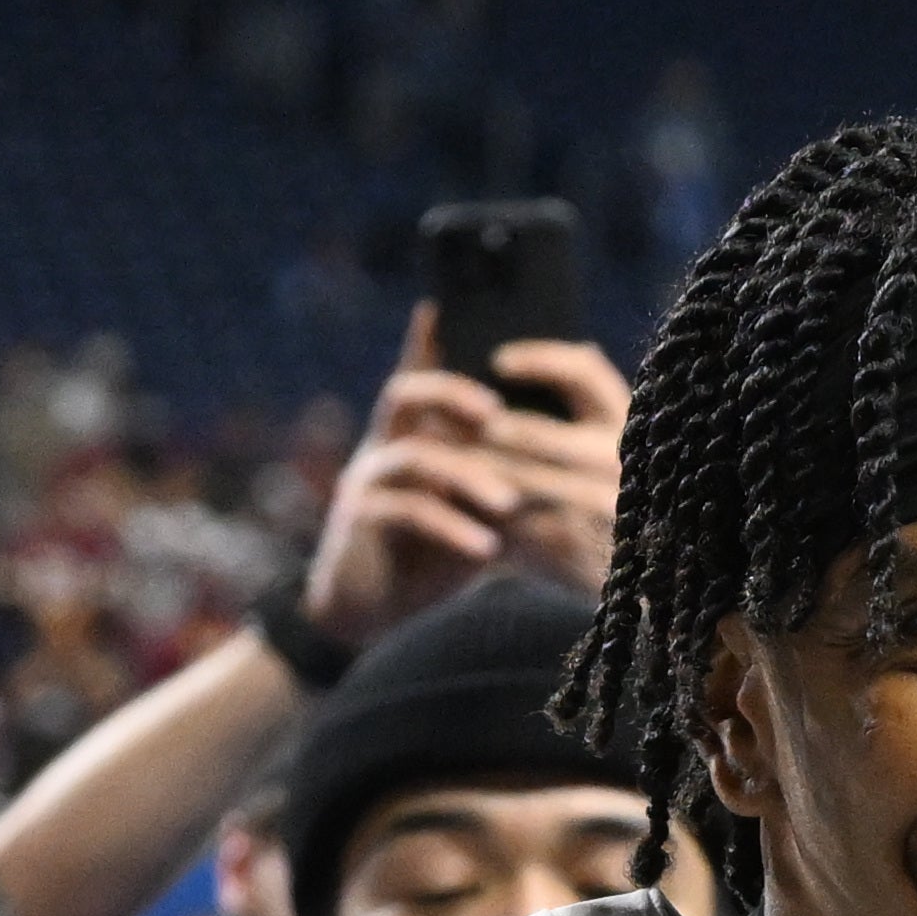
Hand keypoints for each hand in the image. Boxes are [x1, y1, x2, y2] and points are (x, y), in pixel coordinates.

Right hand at [298, 302, 628, 643]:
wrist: (373, 610)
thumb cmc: (433, 553)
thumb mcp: (471, 507)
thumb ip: (496, 471)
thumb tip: (557, 444)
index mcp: (412, 434)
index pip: (420, 371)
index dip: (426, 338)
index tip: (443, 304)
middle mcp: (384, 445)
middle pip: (405, 392)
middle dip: (451, 393)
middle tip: (495, 412)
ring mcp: (365, 481)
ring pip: (415, 458)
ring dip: (467, 478)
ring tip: (509, 505)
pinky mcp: (359, 522)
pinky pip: (406, 513)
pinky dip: (451, 528)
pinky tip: (486, 550)